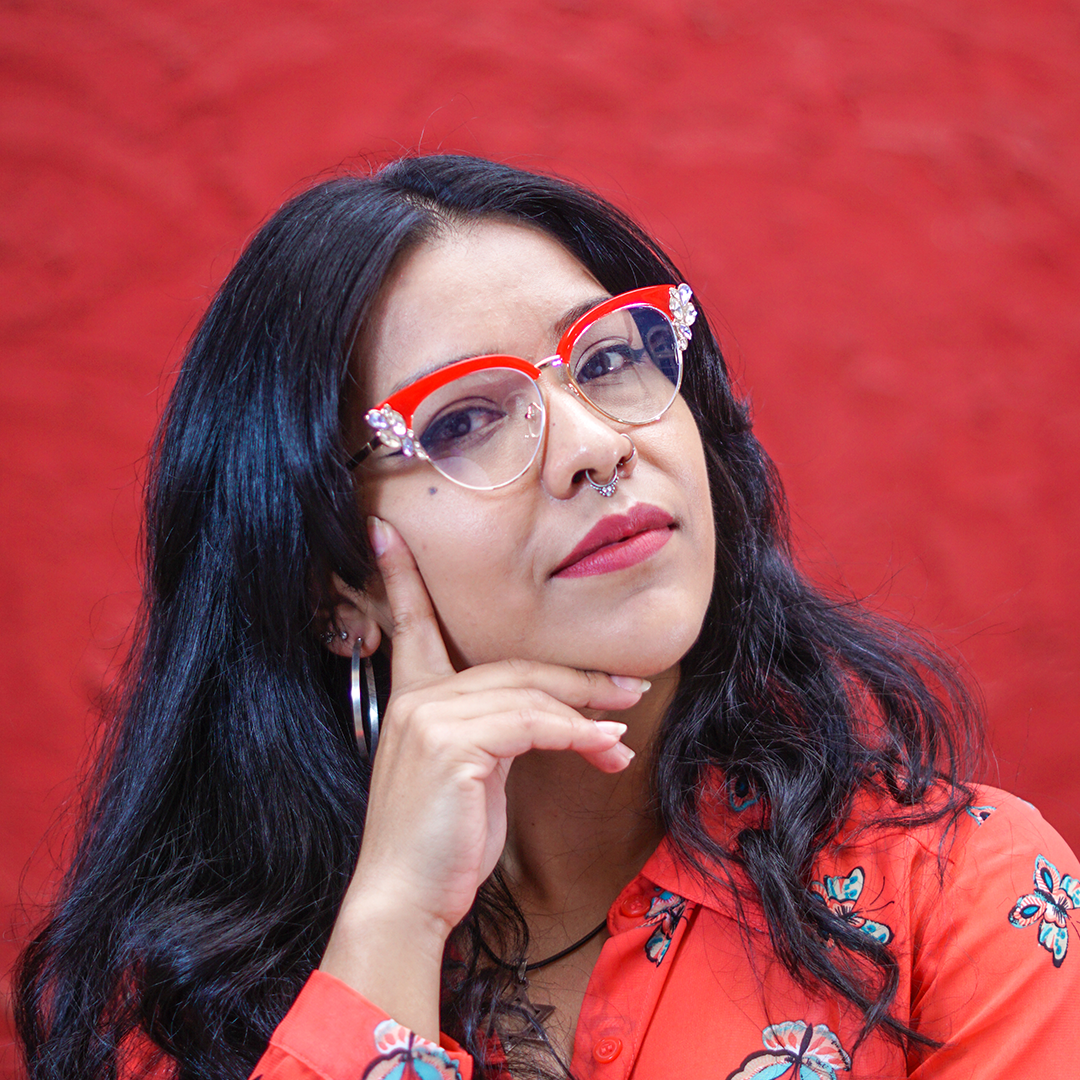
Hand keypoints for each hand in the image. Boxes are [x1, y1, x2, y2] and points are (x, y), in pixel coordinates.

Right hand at [319, 516, 643, 1035]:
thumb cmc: (439, 842)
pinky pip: (534, 726)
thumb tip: (567, 721)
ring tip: (625, 729)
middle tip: (629, 686)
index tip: (385, 531)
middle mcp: (417, 698)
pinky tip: (606, 749)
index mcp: (412, 698)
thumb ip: (498, 734)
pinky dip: (579, 736)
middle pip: (514, 666)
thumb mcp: (469, 775)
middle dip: (577, 677)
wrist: (405, 898)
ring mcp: (431, 718)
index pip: (411, 624)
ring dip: (589, 711)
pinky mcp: (454, 745)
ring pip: (529, 693)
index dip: (401, 577)